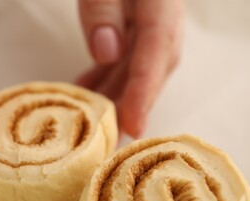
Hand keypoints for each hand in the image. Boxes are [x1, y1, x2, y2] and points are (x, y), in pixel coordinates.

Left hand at [77, 0, 182, 137]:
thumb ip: (103, 10)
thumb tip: (107, 54)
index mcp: (161, 2)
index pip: (157, 48)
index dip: (145, 90)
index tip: (133, 126)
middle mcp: (163, 17)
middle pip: (152, 67)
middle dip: (132, 106)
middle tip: (112, 139)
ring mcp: (150, 23)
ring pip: (136, 67)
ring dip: (116, 96)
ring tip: (95, 122)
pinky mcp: (136, 25)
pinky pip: (125, 57)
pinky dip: (105, 77)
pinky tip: (86, 91)